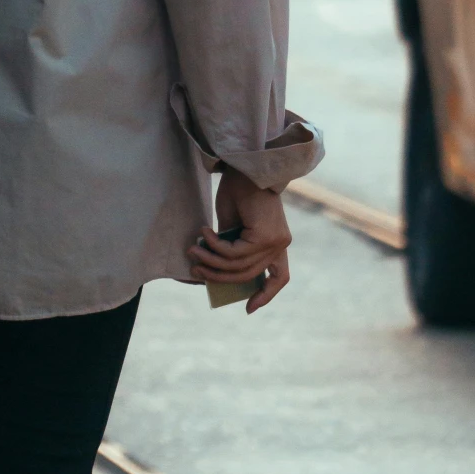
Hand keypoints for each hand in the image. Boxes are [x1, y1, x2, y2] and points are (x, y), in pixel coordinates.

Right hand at [188, 166, 291, 313]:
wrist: (246, 164)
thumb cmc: (240, 190)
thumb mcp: (235, 224)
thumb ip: (232, 246)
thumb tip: (215, 271)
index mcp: (278, 242)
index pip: (280, 276)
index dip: (266, 294)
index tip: (249, 309)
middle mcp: (281, 244)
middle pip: (248, 274)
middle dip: (218, 275)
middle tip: (195, 268)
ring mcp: (276, 241)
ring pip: (238, 265)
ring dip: (211, 260)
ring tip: (193, 250)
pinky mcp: (266, 236)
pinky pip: (234, 252)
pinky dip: (215, 246)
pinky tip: (203, 233)